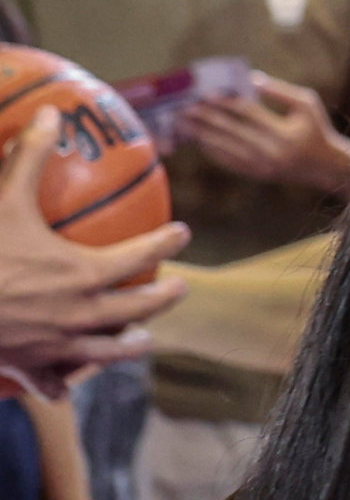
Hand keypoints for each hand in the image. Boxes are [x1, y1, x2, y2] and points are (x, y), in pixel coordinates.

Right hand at [0, 117, 186, 391]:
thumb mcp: (4, 201)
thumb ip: (28, 158)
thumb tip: (49, 114)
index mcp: (84, 273)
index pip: (141, 256)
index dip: (165, 241)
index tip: (182, 232)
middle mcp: (80, 314)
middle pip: (137, 309)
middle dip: (162, 298)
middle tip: (178, 288)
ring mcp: (56, 346)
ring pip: (106, 351)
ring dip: (128, 345)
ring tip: (142, 339)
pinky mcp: (27, 368)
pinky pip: (51, 382)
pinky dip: (61, 382)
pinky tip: (66, 386)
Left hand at [190, 75, 349, 198]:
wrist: (325, 166)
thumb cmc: (317, 129)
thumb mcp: (307, 104)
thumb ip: (280, 91)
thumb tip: (250, 79)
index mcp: (284, 132)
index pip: (248, 113)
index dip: (225, 102)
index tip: (205, 93)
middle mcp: (270, 151)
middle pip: (230, 130)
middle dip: (205, 118)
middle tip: (185, 107)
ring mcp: (260, 165)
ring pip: (223, 147)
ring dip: (201, 134)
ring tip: (185, 123)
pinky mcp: (254, 174)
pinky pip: (227, 161)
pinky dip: (211, 149)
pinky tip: (200, 139)